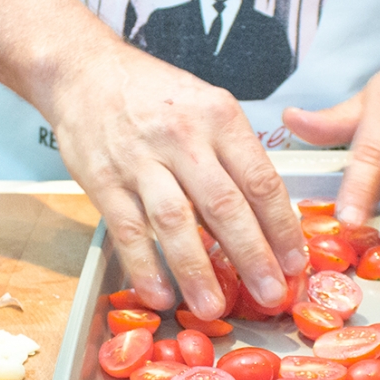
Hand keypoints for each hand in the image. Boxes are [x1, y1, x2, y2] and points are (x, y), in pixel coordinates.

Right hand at [48, 39, 307, 318]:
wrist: (84, 70)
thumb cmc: (156, 96)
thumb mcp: (207, 108)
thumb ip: (235, 158)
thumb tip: (269, 221)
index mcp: (219, 118)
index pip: (260, 180)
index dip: (282, 228)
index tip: (295, 264)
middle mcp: (183, 137)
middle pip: (224, 206)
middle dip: (252, 257)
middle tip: (270, 297)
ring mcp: (140, 159)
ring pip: (176, 222)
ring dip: (197, 271)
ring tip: (213, 308)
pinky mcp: (103, 179)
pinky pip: (127, 230)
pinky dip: (144, 266)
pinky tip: (160, 295)